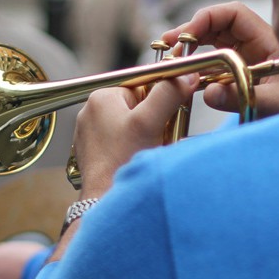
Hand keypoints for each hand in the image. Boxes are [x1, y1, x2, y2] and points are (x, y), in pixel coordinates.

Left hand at [71, 73, 199, 199]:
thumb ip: (169, 93)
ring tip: (147, 152)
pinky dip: (136, 148)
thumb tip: (187, 75)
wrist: (105, 202)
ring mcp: (92, 133)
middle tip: (158, 139)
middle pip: (141, 106)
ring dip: (149, 136)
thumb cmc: (122, 163)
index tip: (169, 118)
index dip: (162, 102)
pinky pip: (124, 141)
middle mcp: (92, 112)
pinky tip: (136, 160)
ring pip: (134, 125)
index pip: (145, 85)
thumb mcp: (150, 122)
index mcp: (101, 96)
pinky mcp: (96, 152)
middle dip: (156, 121)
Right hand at [162, 2, 278, 117]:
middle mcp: (257, 45)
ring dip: (192, 46)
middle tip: (168, 44)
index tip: (186, 35)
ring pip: (214, 42)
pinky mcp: (240, 74)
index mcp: (269, 41)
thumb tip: (207, 93)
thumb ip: (242, 97)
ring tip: (170, 56)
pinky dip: (198, 64)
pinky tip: (185, 73)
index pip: (235, 14)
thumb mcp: (277, 104)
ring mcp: (248, 58)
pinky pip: (215, 62)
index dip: (208, 17)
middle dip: (193, 30)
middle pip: (219, 24)